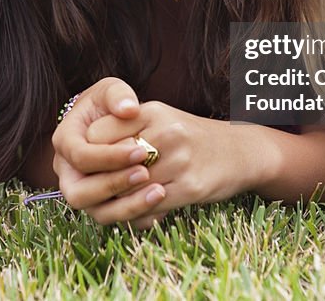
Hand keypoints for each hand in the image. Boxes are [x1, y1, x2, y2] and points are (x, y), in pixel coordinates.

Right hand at [52, 78, 159, 219]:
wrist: (117, 125)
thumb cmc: (112, 104)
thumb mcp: (111, 91)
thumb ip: (118, 96)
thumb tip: (128, 109)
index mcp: (64, 141)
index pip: (79, 156)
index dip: (108, 156)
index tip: (141, 149)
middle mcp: (67, 172)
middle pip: (79, 193)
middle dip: (113, 185)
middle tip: (145, 172)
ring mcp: (82, 191)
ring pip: (97, 213)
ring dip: (127, 206)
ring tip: (159, 191)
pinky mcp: (101, 205)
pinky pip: (116, 219)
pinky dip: (137, 215)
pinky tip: (160, 203)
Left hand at [79, 103, 260, 227]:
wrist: (239, 151)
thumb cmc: (189, 137)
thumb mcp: (159, 119)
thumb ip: (125, 129)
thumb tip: (84, 152)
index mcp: (151, 111)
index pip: (98, 134)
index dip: (88, 154)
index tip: (86, 166)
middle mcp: (165, 132)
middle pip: (111, 163)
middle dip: (99, 180)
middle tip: (91, 191)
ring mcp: (179, 160)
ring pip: (129, 188)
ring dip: (117, 201)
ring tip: (110, 205)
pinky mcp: (190, 186)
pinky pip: (151, 205)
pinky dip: (140, 212)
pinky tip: (138, 211)